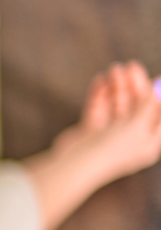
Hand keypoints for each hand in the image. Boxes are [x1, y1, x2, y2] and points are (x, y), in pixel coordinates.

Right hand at [29, 61, 160, 229]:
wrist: (77, 164)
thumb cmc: (113, 149)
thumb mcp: (139, 125)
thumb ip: (149, 105)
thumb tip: (158, 86)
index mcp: (148, 143)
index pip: (157, 114)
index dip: (157, 95)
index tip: (157, 76)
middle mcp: (131, 138)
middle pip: (137, 106)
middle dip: (134, 86)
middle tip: (131, 65)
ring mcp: (110, 134)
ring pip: (117, 105)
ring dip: (117, 86)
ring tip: (114, 69)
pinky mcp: (91, 130)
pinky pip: (99, 107)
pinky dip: (100, 94)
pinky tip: (100, 80)